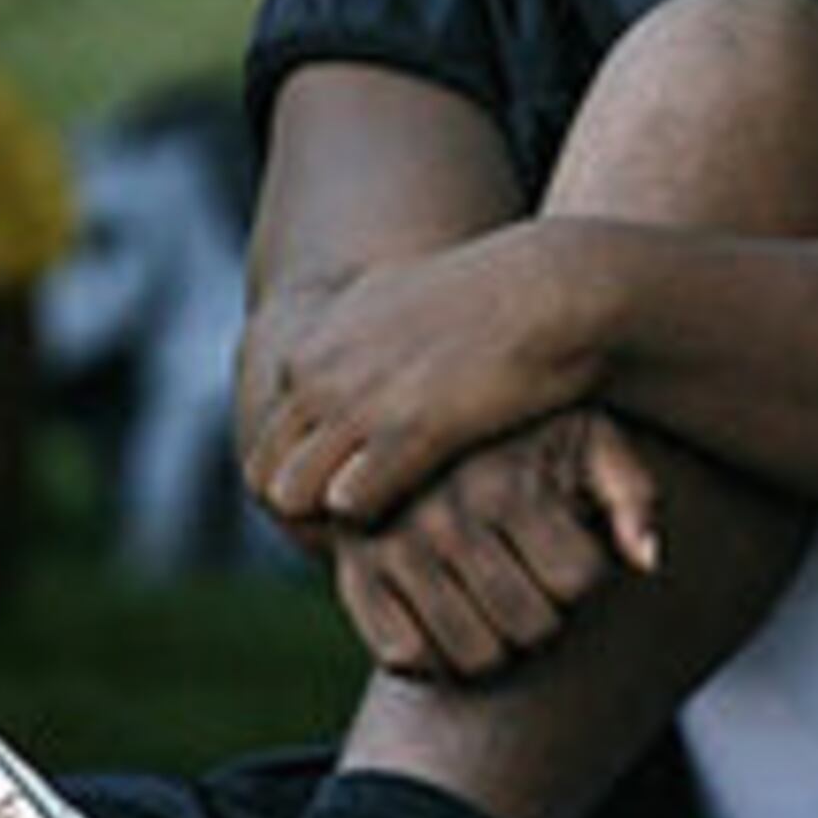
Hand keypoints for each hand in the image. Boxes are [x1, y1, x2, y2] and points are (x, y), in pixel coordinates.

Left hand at [240, 224, 599, 527]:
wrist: (551, 286)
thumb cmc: (496, 303)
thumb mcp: (406, 306)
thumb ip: (366, 340)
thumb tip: (358, 358)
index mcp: (313, 344)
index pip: (268, 437)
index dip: (308, 475)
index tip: (357, 494)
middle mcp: (318, 370)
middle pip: (265, 474)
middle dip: (307, 508)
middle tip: (366, 527)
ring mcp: (355, 400)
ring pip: (292, 495)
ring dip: (335, 520)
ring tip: (390, 531)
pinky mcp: (406, 429)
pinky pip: (348, 503)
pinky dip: (380, 521)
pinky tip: (423, 516)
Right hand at [320, 408, 663, 680]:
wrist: (424, 414)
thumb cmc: (527, 437)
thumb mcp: (590, 438)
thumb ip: (632, 492)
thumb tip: (648, 562)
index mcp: (508, 484)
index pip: (579, 582)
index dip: (586, 576)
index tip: (570, 547)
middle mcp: (445, 516)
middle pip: (533, 630)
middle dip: (547, 617)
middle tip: (532, 582)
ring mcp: (393, 548)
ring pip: (475, 658)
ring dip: (497, 646)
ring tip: (495, 602)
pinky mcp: (352, 572)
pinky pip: (404, 656)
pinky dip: (433, 655)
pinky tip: (445, 616)